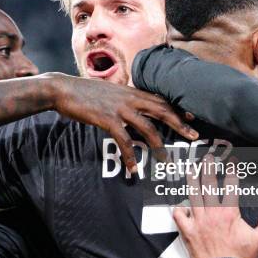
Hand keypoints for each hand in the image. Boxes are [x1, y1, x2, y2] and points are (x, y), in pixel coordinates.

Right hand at [54, 75, 197, 172]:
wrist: (63, 89)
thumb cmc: (84, 92)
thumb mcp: (109, 91)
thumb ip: (123, 98)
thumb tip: (132, 108)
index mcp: (131, 91)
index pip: (160, 98)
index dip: (177, 108)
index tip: (191, 116)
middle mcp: (130, 98)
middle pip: (162, 110)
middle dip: (180, 123)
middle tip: (194, 136)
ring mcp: (120, 108)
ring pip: (148, 127)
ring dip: (158, 145)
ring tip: (165, 160)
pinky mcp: (107, 119)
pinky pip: (124, 140)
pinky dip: (130, 156)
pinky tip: (133, 168)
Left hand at [173, 155, 257, 257]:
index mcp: (229, 213)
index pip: (230, 185)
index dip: (231, 170)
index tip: (231, 161)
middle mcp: (211, 213)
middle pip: (208, 184)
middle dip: (208, 168)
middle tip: (208, 158)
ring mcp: (197, 221)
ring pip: (192, 195)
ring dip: (191, 180)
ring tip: (191, 169)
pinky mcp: (187, 231)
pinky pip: (178, 214)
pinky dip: (178, 207)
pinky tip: (180, 202)